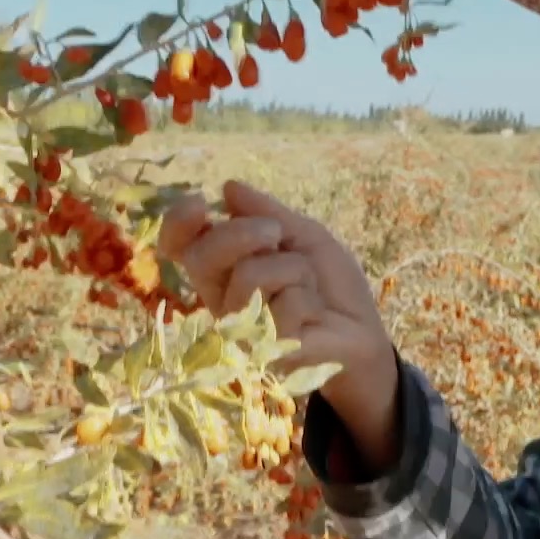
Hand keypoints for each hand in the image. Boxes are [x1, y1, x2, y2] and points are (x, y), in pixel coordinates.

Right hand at [158, 181, 400, 469]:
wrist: (361, 330)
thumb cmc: (329, 285)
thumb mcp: (303, 236)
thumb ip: (267, 213)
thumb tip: (228, 187)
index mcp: (225, 269)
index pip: (182, 247)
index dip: (178, 224)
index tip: (197, 203)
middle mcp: (222, 299)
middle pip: (202, 256)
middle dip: (240, 233)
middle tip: (275, 235)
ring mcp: (239, 329)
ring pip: (249, 275)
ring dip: (293, 269)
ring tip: (308, 287)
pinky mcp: (264, 351)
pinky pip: (282, 303)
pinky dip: (308, 298)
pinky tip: (314, 316)